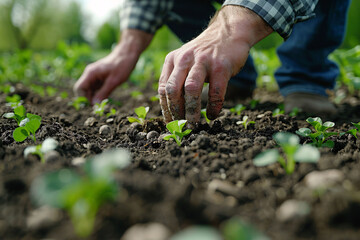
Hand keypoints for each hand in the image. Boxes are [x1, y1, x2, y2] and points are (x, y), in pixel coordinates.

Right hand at [73, 30, 152, 103]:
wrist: (128, 54)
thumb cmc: (122, 65)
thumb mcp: (114, 81)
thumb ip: (103, 93)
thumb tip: (94, 104)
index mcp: (90, 73)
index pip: (79, 88)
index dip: (83, 99)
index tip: (92, 106)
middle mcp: (90, 74)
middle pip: (83, 91)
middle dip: (89, 100)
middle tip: (99, 107)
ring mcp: (94, 76)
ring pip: (89, 91)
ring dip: (94, 98)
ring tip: (103, 104)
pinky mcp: (99, 78)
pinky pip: (95, 89)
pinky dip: (99, 94)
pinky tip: (106, 98)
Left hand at [158, 6, 271, 126]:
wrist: (228, 33)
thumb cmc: (205, 54)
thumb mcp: (185, 60)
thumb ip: (177, 79)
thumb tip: (172, 109)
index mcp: (172, 60)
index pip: (163, 89)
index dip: (166, 109)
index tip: (171, 123)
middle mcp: (184, 59)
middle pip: (173, 90)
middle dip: (176, 112)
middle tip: (182, 126)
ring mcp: (203, 61)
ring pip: (191, 90)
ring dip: (192, 111)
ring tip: (194, 124)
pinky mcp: (221, 66)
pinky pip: (215, 92)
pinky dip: (214, 107)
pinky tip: (212, 115)